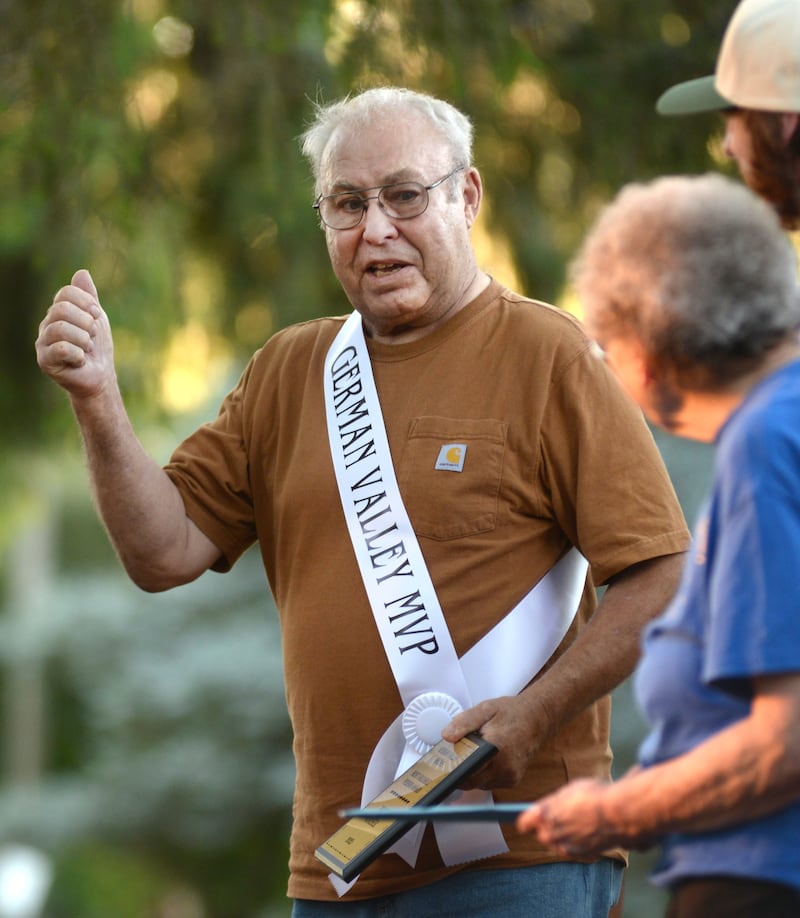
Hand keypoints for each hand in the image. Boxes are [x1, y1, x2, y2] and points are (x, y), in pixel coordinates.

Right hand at [36, 269, 114, 399]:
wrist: (100, 376)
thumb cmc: (97, 347)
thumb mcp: (96, 318)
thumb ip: (89, 297)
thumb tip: (81, 273)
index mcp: (57, 311)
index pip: (66, 293)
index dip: (86, 302)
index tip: (97, 315)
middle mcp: (46, 324)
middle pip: (62, 309)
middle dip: (86, 322)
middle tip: (92, 336)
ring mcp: (42, 343)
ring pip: (61, 328)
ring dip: (84, 340)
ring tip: (87, 349)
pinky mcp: (44, 361)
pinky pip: (62, 349)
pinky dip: (79, 354)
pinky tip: (81, 360)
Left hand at [441, 694, 548, 789]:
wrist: (537, 717)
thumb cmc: (513, 712)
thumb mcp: (485, 709)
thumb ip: (464, 722)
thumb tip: (447, 736)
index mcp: (497, 749)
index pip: (467, 771)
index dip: (451, 769)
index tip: (441, 765)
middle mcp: (506, 767)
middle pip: (471, 780)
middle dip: (460, 769)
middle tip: (456, 754)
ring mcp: (510, 776)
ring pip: (479, 784)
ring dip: (472, 772)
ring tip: (473, 752)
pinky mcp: (512, 780)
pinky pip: (489, 783)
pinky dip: (483, 773)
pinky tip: (484, 758)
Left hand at [516, 779, 614, 856]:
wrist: (618, 813)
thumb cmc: (594, 795)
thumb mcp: (569, 790)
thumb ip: (555, 802)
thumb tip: (550, 806)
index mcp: (542, 815)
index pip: (524, 823)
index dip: (528, 818)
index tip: (531, 816)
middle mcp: (551, 835)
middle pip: (542, 833)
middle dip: (549, 826)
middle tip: (562, 815)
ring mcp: (566, 848)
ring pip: (558, 843)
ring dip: (564, 835)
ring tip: (578, 821)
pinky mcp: (581, 855)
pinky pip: (574, 849)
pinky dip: (579, 842)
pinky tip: (588, 830)